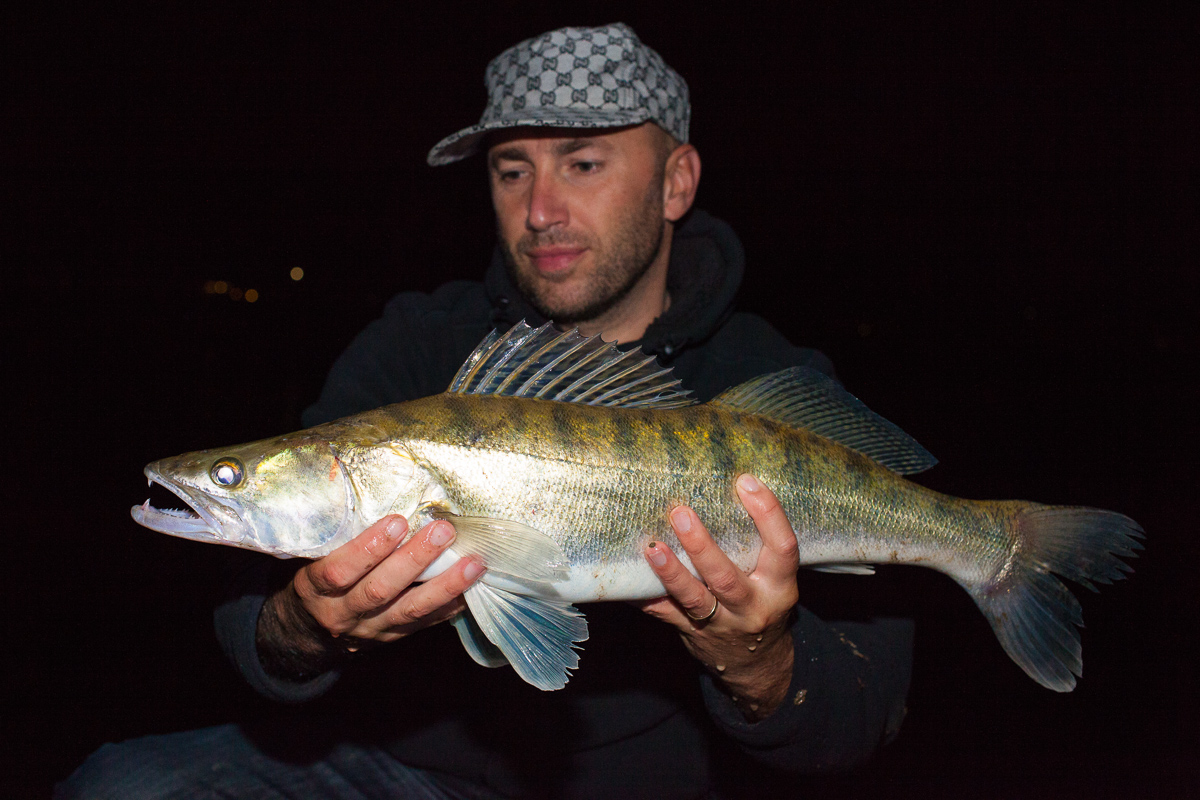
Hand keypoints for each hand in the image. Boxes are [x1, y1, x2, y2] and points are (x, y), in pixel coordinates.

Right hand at [257, 515, 483, 677]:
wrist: (310, 628)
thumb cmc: (317, 575)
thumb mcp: (311, 556)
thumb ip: (336, 533)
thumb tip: (377, 488)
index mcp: (315, 588)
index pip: (340, 571)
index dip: (369, 548)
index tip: (398, 521)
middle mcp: (342, 613)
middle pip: (380, 590)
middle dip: (415, 560)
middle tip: (443, 531)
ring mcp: (369, 629)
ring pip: (409, 610)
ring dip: (444, 585)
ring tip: (472, 563)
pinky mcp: (392, 637)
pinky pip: (423, 624)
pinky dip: (449, 605)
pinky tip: (471, 587)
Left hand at [637, 474, 799, 720]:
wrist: (757, 665)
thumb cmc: (763, 603)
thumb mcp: (774, 579)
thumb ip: (756, 545)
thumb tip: (724, 486)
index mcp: (779, 586)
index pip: (782, 547)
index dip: (768, 514)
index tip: (746, 481)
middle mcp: (752, 607)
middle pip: (726, 578)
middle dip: (702, 547)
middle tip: (680, 513)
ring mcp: (721, 624)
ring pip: (694, 599)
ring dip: (670, 573)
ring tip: (652, 547)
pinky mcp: (692, 633)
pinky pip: (664, 614)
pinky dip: (643, 596)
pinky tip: (624, 580)